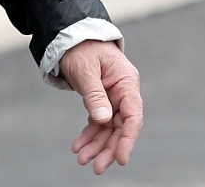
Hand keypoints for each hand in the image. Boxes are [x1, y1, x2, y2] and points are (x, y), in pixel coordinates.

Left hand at [59, 39, 142, 174]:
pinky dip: (89, 135)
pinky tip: (79, 146)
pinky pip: (98, 122)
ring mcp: (113, 98)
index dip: (128, 139)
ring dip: (97, 145)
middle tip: (96, 166)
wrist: (71, 37)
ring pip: (109, 128)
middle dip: (109, 148)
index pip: (133, 115)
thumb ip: (95, 95)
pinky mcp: (101, 101)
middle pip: (121, 127)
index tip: (121, 158)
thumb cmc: (81, 48)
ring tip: (82, 159)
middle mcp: (123, 92)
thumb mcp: (86, 70)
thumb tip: (103, 120)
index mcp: (126, 82)